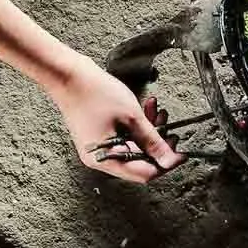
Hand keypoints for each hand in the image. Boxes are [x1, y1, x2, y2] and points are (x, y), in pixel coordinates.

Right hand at [49, 53, 183, 183]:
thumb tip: (170, 160)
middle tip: (170, 130)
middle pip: (139, 161)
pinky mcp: (98, 134)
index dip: (165, 163)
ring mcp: (98, 146)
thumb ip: (153, 140)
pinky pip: (123, 136)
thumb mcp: (131, 116)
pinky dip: (136, 125)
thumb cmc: (93, 93)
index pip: (144, 174)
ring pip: (133, 146)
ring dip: (148, 131)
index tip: (180, 152)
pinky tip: (146, 109)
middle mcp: (100, 158)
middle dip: (157, 144)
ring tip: (158, 112)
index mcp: (106, 160)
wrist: (67, 73)